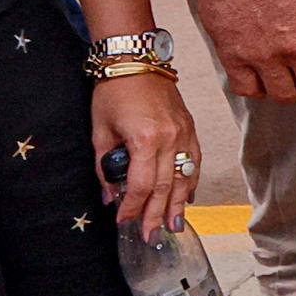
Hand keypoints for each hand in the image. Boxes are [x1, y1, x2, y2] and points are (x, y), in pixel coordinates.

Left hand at [89, 71, 197, 240]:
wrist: (135, 60)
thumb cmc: (113, 91)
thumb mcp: (100, 131)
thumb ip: (104, 166)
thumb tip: (110, 195)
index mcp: (145, 139)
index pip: (142, 185)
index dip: (133, 207)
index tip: (124, 221)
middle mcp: (169, 138)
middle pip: (166, 187)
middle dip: (158, 215)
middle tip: (152, 236)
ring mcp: (184, 133)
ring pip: (185, 178)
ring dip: (179, 205)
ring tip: (174, 226)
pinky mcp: (190, 127)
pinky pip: (195, 161)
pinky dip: (191, 182)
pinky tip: (187, 197)